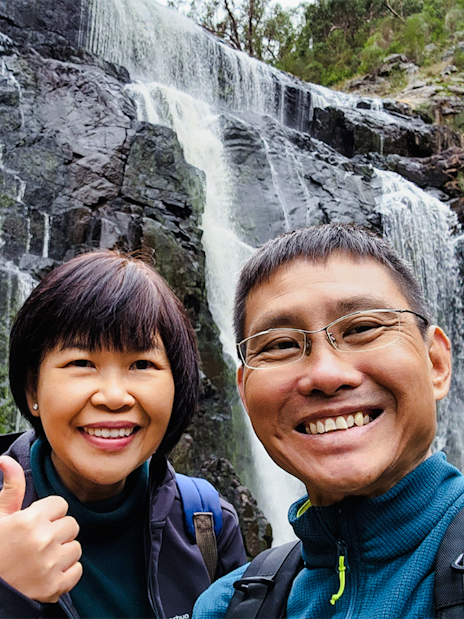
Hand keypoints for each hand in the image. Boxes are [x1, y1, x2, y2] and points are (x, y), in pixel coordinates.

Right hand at [0, 455, 81, 602]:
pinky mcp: (55, 587)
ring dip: (63, 552)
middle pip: (71, 525)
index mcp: (30, 520)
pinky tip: (48, 572)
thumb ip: (11, 488)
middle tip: (38, 542)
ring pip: (76, 547)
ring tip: (42, 558)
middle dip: (58, 532)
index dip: (48, 514)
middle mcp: (43, 541)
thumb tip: (5, 459)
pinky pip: (77, 571)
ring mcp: (50, 565)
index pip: (61, 505)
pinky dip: (66, 573)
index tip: (35, 524)